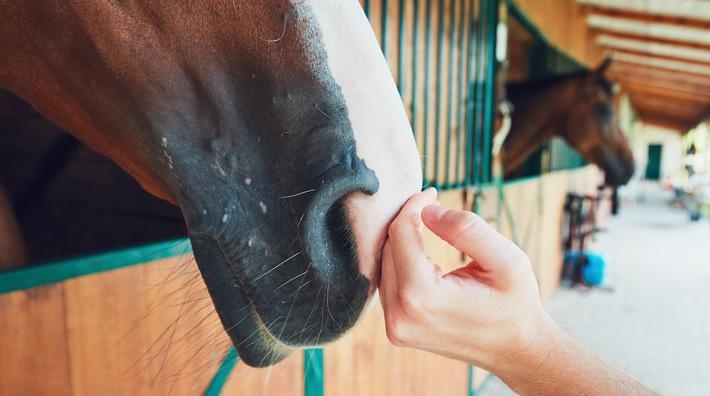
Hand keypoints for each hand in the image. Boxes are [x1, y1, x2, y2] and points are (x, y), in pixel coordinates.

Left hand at [379, 188, 552, 370]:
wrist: (516, 350)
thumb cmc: (516, 303)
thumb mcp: (506, 260)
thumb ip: (467, 229)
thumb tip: (427, 210)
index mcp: (422, 297)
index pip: (400, 232)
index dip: (413, 205)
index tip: (432, 192)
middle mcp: (400, 316)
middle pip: (387, 248)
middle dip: (406, 220)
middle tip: (430, 204)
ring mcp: (395, 327)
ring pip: (383, 265)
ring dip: (401, 240)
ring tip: (424, 221)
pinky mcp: (396, 331)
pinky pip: (387, 283)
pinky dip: (399, 262)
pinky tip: (417, 249)